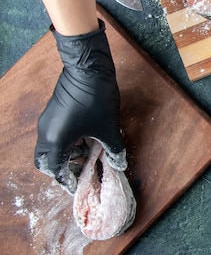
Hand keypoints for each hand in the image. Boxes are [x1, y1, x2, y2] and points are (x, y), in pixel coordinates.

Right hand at [35, 20, 126, 193]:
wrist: (88, 67)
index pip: (56, 170)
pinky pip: (55, 134)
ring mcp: (48, 121)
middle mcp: (46, 133)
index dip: (68, 180)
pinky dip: (68, 141)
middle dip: (64, 168)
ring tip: (90, 154)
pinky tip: (88, 138)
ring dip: (67, 153)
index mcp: (55, 141)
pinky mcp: (53, 111)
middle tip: (83, 170)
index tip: (79, 186)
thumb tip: (120, 165)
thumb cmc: (96, 99)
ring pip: (51, 147)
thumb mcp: (109, 128)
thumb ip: (114, 149)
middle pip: (47, 160)